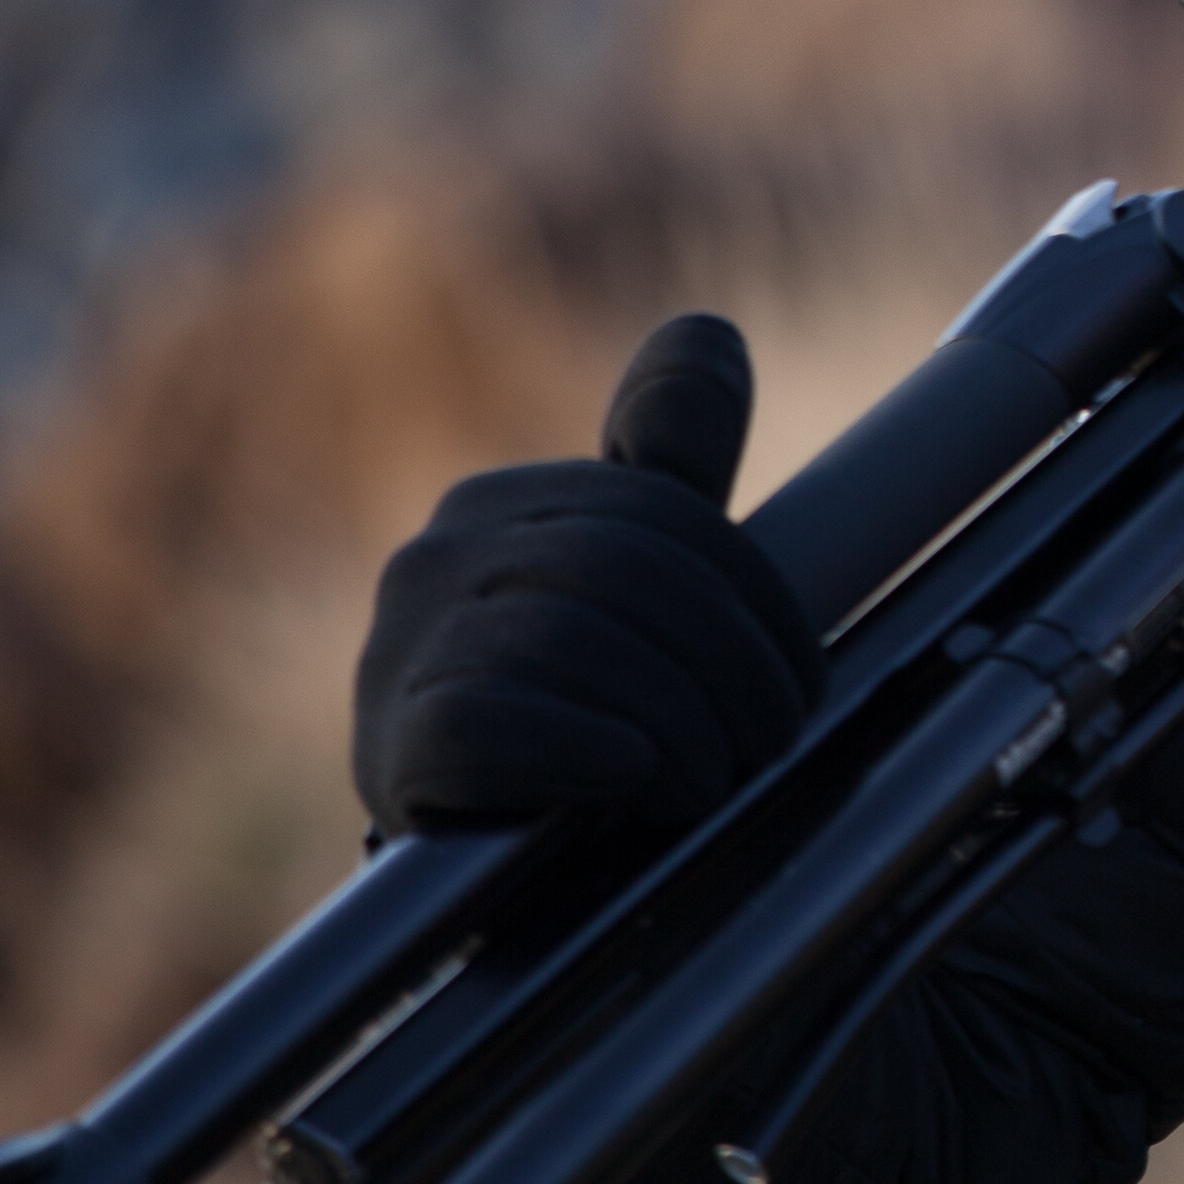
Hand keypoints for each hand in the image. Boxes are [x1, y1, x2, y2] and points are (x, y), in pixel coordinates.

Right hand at [351, 313, 827, 840]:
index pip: (657, 511)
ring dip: (674, 724)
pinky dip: (584, 749)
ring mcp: (399, 647)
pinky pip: (490, 720)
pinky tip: (627, 779)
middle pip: (624, 570)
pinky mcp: (385, 745)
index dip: (752, 596)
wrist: (480, 854)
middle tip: (770, 741)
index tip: (798, 679)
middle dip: (727, 664)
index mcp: (506, 503)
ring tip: (706, 781)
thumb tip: (709, 329)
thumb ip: (673, 458)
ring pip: (570, 642)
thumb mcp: (638, 575)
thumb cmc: (582, 701)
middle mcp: (438, 555)